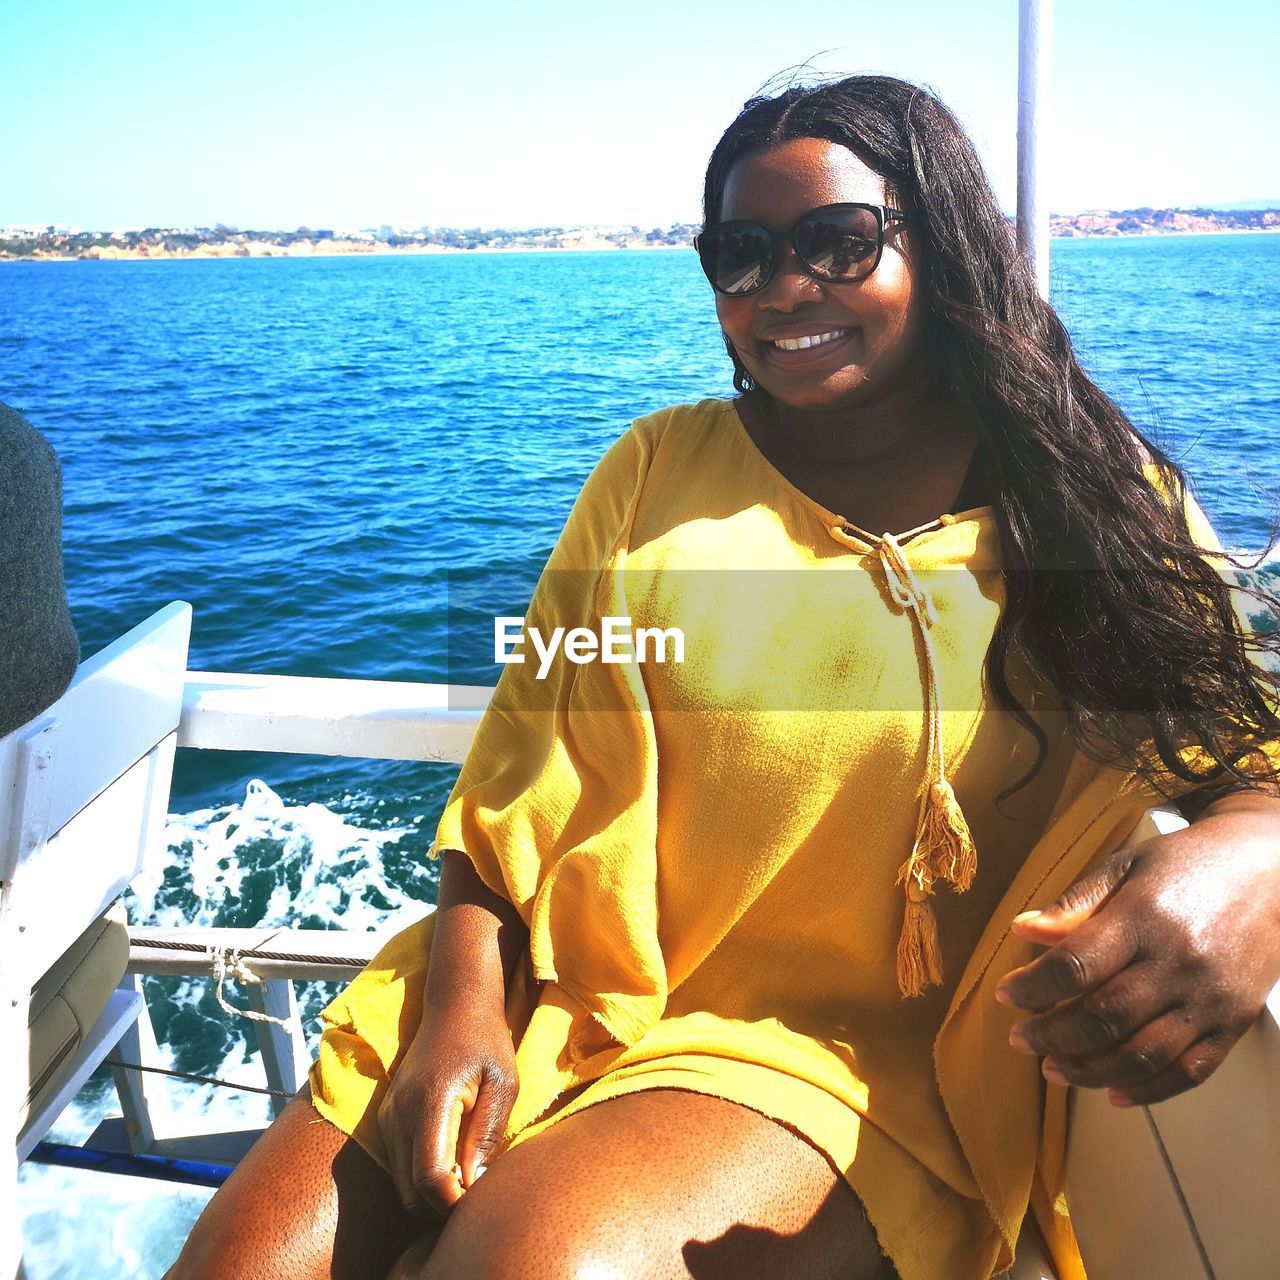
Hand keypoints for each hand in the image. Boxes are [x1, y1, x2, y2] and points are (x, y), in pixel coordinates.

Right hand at [377, 995, 517, 1217]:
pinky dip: (423, 1176)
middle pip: (410, 1192)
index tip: (481, 1203)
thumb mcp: (503, 1083)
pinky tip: (454, 1160)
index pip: (430, 1178)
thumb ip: (487, 1134)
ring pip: (402, 1184)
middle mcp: (398, 1113)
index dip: (454, 1202)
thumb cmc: (486, 1040)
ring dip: (433, 1192)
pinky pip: (400, 1166)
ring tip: (469, 1175)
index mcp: (429, 1102)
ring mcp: (388, 1116)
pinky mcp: (387, 1118)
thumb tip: (473, 1185)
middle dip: (443, 1204)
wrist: (455, 1003)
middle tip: (478, 1194)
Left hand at [995, 797, 1279, 1106]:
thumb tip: (1021, 929)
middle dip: (1053, 1035)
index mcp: (1143, 917)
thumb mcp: (1125, 865)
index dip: (1034, 987)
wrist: (1270, 870)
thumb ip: (1075, 903)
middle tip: (1021, 1039)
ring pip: (1143, 1054)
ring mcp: (1209, 998)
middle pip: (1105, 1017)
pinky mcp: (1234, 1022)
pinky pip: (1189, 1071)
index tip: (1005, 994)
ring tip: (1054, 1068)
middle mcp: (1178, 962)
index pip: (1077, 965)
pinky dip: (1148, 1090)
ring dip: (1090, 1070)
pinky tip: (1113, 1091)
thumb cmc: (1186, 864)